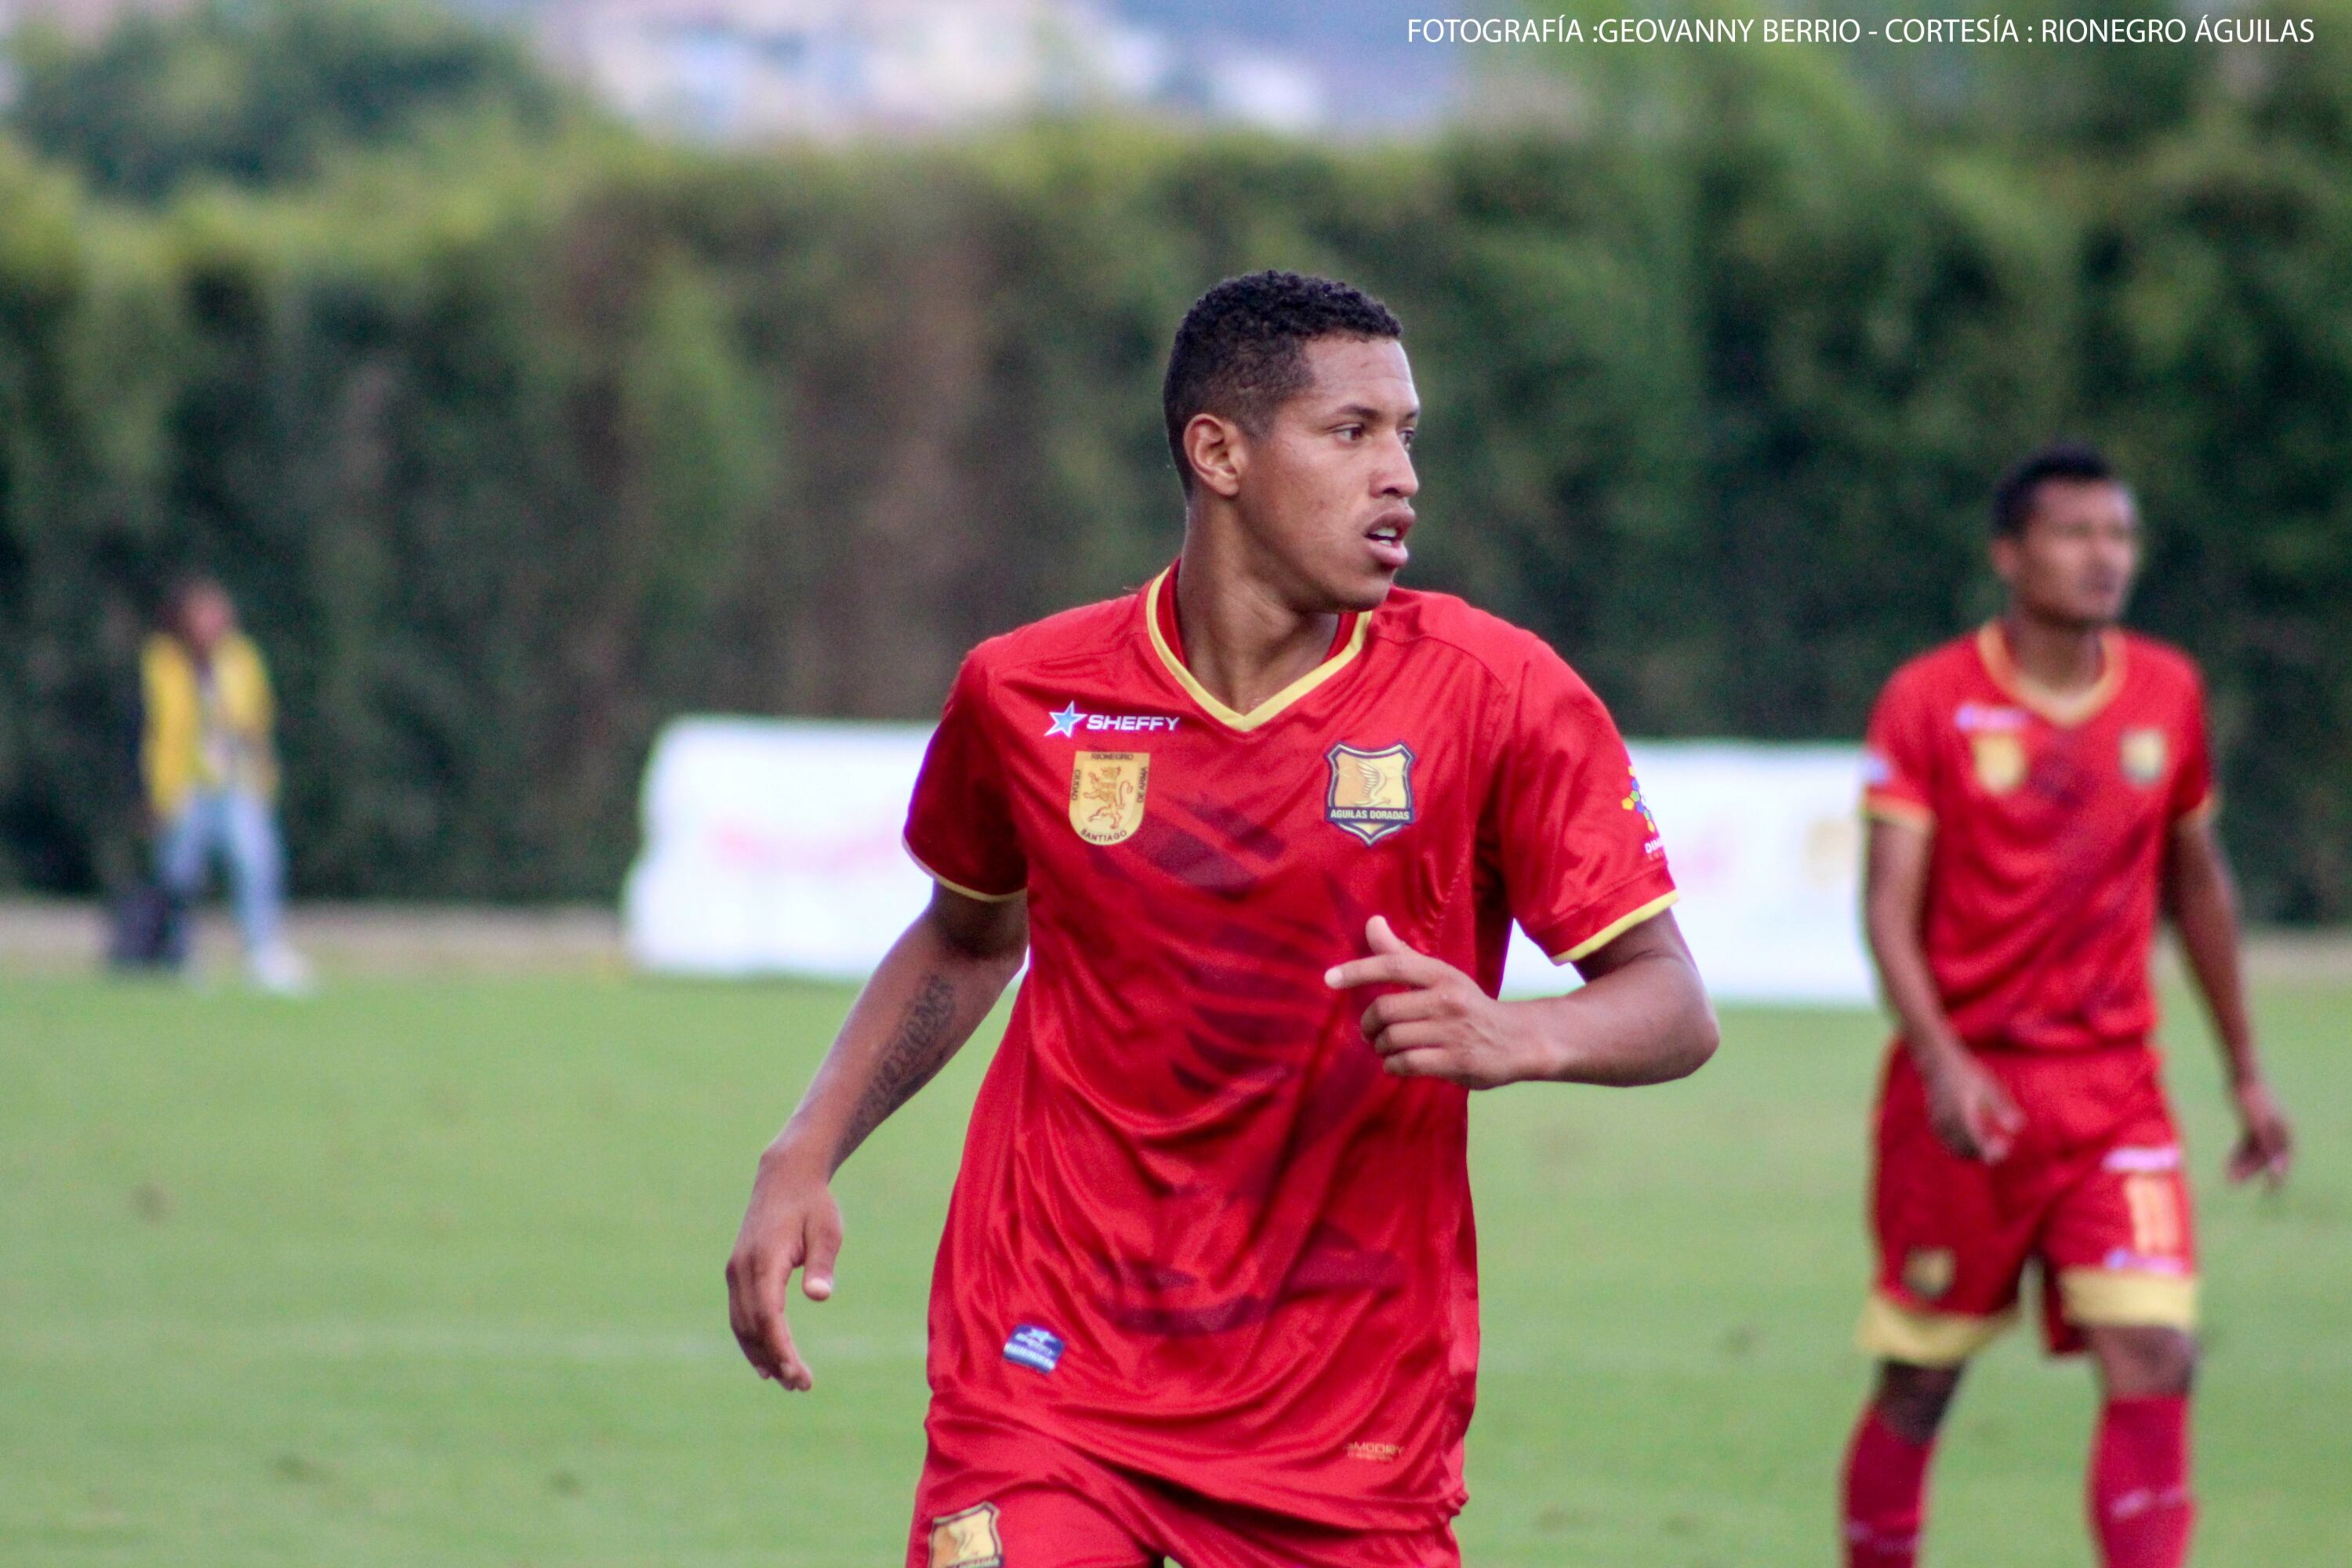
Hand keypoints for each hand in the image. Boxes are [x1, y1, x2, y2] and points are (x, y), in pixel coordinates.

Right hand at [724, 1145, 843, 1390]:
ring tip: (785, 1381)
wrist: (785, 1177)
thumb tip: (820, 1297)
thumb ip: (823, 1263)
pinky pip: (740, 1314)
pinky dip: (750, 1339)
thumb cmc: (813, 1205)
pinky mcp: (737, 1272)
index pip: (770, 1316)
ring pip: (741, 1324)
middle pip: (754, 1326)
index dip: (782, 1349)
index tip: (799, 1375)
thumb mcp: (827, 1230)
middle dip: (775, 1359)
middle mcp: (742, 1269)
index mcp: (765, 1260)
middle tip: (801, 1386)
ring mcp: (735, 1271)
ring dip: (760, 1354)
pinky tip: (766, 1360)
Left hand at [1324, 916, 1531, 1088]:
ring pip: (1393, 1039)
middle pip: (1386, 1009)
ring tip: (1386, 1048)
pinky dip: (1393, 1066)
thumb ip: (1402, 955)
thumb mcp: (1441, 976)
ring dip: (1380, 1047)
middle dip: (1368, 1024)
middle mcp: (1447, 999)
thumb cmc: (1469, 1005)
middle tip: (1370, 1031)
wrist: (1517, 1040)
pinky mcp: (1457, 1062)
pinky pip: (1407, 1064)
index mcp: (1441, 974)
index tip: (1329, 979)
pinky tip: (1397, 1063)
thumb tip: (1372, 922)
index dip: (1357, 970)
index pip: (1393, 966)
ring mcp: (1453, 1032)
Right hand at [1919, 1050, 2025, 1163]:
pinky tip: (1972, 1136)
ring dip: (1972, 1152)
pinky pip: (1948, 1144)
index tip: (2005, 1149)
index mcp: (1963, 1114)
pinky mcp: (1935, 1125)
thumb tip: (2017, 1130)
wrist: (1937, 1063)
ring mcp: (1939, 1125)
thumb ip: (2004, 1109)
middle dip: (1983, 1155)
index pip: (1977, 1145)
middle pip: (1967, 1153)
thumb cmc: (1968, 1074)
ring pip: (1956, 1151)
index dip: (1992, 1154)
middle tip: (1999, 1146)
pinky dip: (1961, 1147)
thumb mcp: (1990, 1087)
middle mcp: (1948, 1123)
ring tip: (1987, 1141)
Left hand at [2227, 1074, 2292, 1187]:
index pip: (2283, 1162)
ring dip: (2241, 1164)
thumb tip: (2278, 1172)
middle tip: (2232, 1182)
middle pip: (2264, 1159)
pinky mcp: (2251, 1125)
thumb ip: (2268, 1149)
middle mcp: (2277, 1132)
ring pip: (2253, 1153)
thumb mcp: (2258, 1127)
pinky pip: (2246, 1144)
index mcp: (2285, 1133)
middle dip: (2249, 1172)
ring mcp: (2264, 1129)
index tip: (2269, 1193)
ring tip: (2227, 1176)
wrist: (2242, 1076)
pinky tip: (2228, 1163)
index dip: (2277, 1178)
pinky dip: (2237, 1154)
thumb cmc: (2252, 1100)